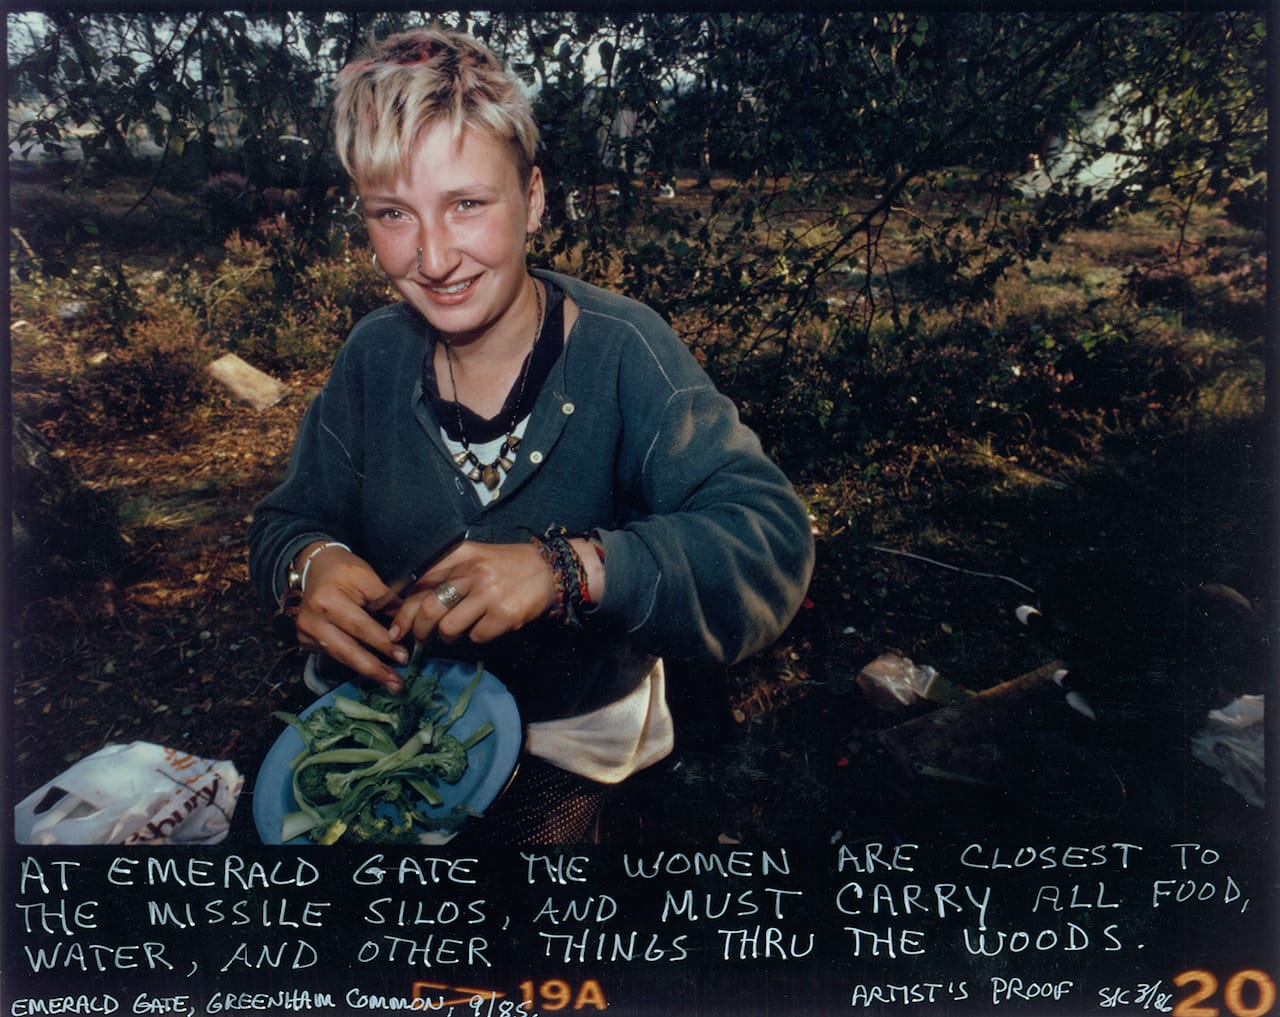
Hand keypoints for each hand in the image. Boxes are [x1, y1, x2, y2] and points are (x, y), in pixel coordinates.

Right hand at [291, 543, 408, 689]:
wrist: (315, 566)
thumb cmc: (344, 570)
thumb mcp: (367, 578)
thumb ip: (386, 602)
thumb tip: (408, 626)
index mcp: (327, 601)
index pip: (360, 627)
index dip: (383, 643)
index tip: (403, 657)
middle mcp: (312, 621)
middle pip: (347, 651)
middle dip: (374, 669)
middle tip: (397, 683)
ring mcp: (305, 633)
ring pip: (340, 657)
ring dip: (367, 671)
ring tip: (390, 682)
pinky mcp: (305, 641)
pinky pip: (334, 655)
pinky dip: (354, 662)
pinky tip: (372, 670)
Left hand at [389, 540, 556, 646]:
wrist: (550, 569)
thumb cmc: (505, 567)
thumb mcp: (473, 558)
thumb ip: (445, 574)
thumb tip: (410, 603)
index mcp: (459, 554)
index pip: (419, 582)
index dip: (401, 608)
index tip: (395, 626)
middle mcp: (471, 572)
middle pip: (427, 608)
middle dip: (417, 630)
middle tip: (417, 639)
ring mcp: (488, 594)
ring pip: (448, 628)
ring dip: (446, 638)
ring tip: (453, 634)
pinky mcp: (504, 615)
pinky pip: (476, 637)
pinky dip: (476, 638)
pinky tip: (485, 627)